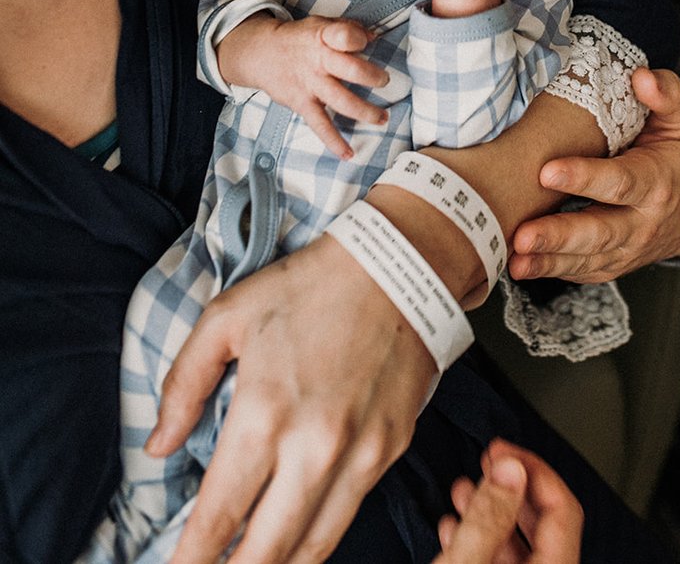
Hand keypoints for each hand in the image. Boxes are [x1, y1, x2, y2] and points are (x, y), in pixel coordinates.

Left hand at [145, 233, 435, 563]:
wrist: (399, 265)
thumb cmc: (310, 285)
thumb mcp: (228, 316)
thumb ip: (184, 384)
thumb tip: (159, 445)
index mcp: (264, 413)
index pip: (218, 516)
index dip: (191, 559)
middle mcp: (312, 447)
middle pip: (265, 552)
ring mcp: (358, 454)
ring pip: (311, 549)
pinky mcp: (389, 451)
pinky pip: (346, 517)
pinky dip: (316, 543)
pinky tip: (293, 546)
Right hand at [218, 13, 389, 158]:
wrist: (261, 54)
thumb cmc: (299, 39)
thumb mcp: (321, 25)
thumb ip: (348, 29)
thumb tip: (373, 37)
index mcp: (324, 36)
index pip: (344, 35)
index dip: (358, 39)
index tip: (368, 43)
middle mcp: (319, 61)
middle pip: (351, 70)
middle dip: (373, 77)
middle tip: (384, 81)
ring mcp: (311, 84)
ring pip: (342, 101)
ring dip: (365, 111)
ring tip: (382, 118)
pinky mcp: (302, 104)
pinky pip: (320, 125)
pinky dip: (334, 141)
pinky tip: (349, 153)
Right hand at [433, 441, 582, 563]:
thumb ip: (489, 518)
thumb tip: (509, 469)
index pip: (564, 509)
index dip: (535, 470)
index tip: (505, 450)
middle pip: (542, 521)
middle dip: (509, 484)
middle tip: (490, 460)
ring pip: (517, 541)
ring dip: (490, 509)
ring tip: (465, 489)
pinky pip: (500, 560)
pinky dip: (480, 537)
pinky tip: (455, 527)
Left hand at [509, 69, 679, 280]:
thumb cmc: (669, 154)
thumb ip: (666, 93)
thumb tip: (640, 78)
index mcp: (656, 182)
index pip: (620, 182)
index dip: (585, 178)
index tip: (548, 171)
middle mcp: (641, 222)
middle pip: (600, 232)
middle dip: (560, 235)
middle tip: (524, 234)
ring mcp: (624, 249)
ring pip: (586, 259)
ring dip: (548, 261)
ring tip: (514, 258)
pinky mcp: (607, 265)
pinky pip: (578, 272)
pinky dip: (549, 272)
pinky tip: (519, 267)